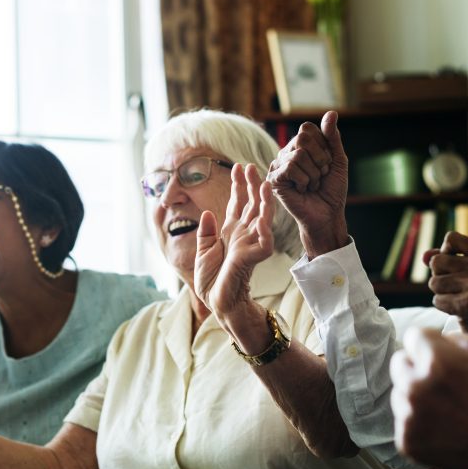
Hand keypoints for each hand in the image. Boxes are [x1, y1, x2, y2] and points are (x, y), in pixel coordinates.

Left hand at [194, 164, 273, 336]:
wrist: (217, 302)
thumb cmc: (211, 281)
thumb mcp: (202, 252)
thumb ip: (206, 232)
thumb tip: (207, 212)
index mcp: (230, 232)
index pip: (236, 204)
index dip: (237, 186)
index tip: (237, 167)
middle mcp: (243, 234)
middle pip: (250, 205)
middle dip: (250, 185)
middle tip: (250, 166)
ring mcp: (251, 244)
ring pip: (262, 217)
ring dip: (264, 200)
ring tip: (263, 182)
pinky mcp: (254, 257)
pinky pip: (264, 240)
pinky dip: (265, 227)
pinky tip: (265, 212)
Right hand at [267, 111, 348, 257]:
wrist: (328, 214)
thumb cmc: (332, 189)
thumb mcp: (338, 159)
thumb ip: (332, 137)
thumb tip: (331, 113)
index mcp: (300, 146)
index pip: (308, 129)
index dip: (323, 146)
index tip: (328, 164)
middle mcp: (287, 152)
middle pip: (302, 138)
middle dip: (320, 159)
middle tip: (321, 175)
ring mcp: (278, 165)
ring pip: (298, 155)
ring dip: (313, 174)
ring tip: (312, 185)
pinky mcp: (274, 179)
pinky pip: (290, 168)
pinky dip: (304, 181)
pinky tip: (303, 190)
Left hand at [390, 328, 467, 468]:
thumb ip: (453, 337)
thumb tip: (432, 340)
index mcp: (436, 360)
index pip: (412, 337)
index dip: (429, 344)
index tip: (440, 355)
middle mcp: (416, 387)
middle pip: (399, 362)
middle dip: (417, 367)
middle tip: (441, 381)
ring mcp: (409, 416)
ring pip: (399, 393)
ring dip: (416, 396)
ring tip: (446, 407)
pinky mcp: (407, 441)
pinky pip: (403, 421)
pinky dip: (419, 423)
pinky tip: (443, 426)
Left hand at [424, 231, 467, 334]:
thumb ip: (446, 258)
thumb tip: (424, 256)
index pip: (452, 238)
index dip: (444, 251)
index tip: (452, 263)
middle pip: (437, 261)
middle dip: (439, 275)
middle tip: (455, 285)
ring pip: (434, 282)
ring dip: (440, 292)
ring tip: (457, 296)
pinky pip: (437, 300)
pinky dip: (443, 306)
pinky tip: (458, 308)